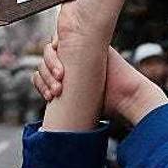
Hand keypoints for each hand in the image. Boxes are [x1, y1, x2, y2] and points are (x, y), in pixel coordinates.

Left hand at [33, 43, 165, 123]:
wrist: (126, 98)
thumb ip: (61, 110)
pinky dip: (56, 44)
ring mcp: (80, 51)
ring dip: (50, 64)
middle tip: (55, 92)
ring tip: (60, 79)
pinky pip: (62, 36)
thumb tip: (45, 131)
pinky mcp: (89, 41)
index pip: (42, 74)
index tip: (48, 98)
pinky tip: (60, 56)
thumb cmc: (106, 108)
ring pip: (50, 49)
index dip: (40, 83)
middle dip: (45, 76)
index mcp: (66, 77)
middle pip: (44, 62)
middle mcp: (71, 63)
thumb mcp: (75, 108)